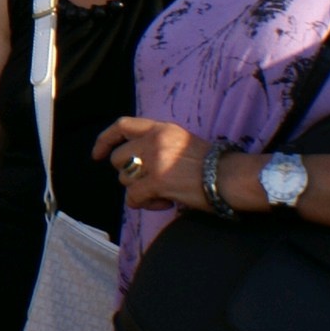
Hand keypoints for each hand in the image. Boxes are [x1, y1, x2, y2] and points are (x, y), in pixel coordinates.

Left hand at [93, 116, 208, 211]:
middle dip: (128, 174)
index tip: (97, 154)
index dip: (105, 140)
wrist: (232, 177)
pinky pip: (133, 198)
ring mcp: (155, 160)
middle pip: (118, 158)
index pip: (122, 126)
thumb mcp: (182, 141)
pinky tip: (164, 203)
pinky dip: (145, 205)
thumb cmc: (212, 164)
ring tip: (162, 194)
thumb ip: (156, 144)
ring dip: (139, 191)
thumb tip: (134, 162)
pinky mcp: (158, 182)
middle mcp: (155, 140)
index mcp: (161, 128)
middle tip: (147, 182)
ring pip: (125, 180)